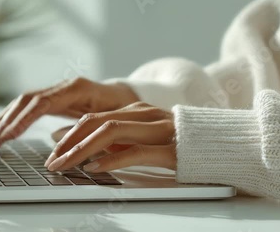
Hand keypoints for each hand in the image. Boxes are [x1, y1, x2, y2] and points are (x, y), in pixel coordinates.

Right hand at [0, 77, 138, 147]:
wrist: (125, 96)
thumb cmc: (122, 109)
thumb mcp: (110, 119)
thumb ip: (86, 128)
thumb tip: (56, 140)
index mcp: (77, 89)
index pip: (42, 102)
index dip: (23, 119)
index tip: (9, 136)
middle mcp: (63, 87)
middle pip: (27, 100)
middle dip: (7, 121)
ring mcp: (56, 91)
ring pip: (23, 102)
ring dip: (5, 120)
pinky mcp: (53, 99)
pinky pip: (28, 107)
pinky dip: (13, 119)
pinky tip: (2, 131)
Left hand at [45, 102, 176, 172]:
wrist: (228, 144)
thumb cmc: (184, 144)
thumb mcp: (147, 139)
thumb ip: (121, 140)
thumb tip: (88, 151)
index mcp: (138, 111)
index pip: (94, 117)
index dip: (70, 133)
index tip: (52, 147)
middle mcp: (146, 115)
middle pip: (96, 121)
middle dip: (68, 141)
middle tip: (51, 159)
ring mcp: (159, 129)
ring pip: (111, 131)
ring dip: (82, 149)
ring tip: (64, 164)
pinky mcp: (172, 149)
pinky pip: (136, 151)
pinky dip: (111, 159)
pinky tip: (94, 167)